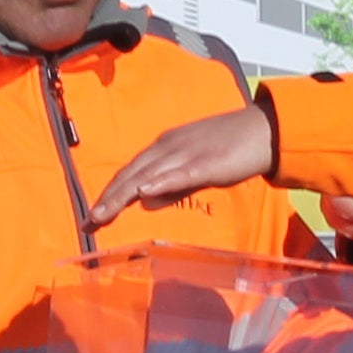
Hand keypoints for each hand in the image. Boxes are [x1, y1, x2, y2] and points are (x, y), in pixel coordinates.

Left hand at [84, 103, 278, 223]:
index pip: (129, 172)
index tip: (92, 217)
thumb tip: (145, 202)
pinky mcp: (206, 162)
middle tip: (87, 222)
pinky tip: (143, 192)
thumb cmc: (231, 150)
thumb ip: (171, 186)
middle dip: (107, 198)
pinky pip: (178, 173)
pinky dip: (159, 182)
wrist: (265, 130)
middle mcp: (168, 147)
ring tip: (101, 214)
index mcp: (164, 148)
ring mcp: (186, 153)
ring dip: (122, 193)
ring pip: (147, 174)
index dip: (109, 194)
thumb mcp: (195, 171)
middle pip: (130, 174)